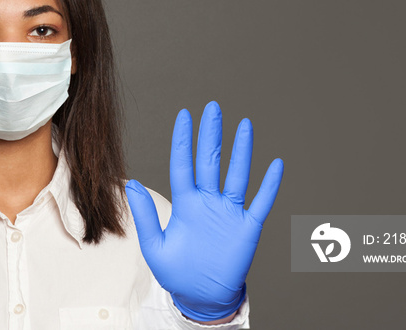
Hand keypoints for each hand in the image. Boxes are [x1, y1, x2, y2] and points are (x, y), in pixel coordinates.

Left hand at [126, 101, 283, 321]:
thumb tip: (131, 184)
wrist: (202, 297)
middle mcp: (208, 202)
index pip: (184, 165)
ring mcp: (229, 212)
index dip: (183, 141)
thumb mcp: (155, 246)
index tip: (184, 116)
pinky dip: (269, 184)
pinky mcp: (247, 227)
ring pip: (236, 174)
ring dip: (241, 151)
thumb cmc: (178, 273)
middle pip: (210, 161)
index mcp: (186, 204)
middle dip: (211, 134)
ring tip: (243, 125)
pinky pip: (261, 202)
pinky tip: (274, 164)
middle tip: (212, 108)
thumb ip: (144, 215)